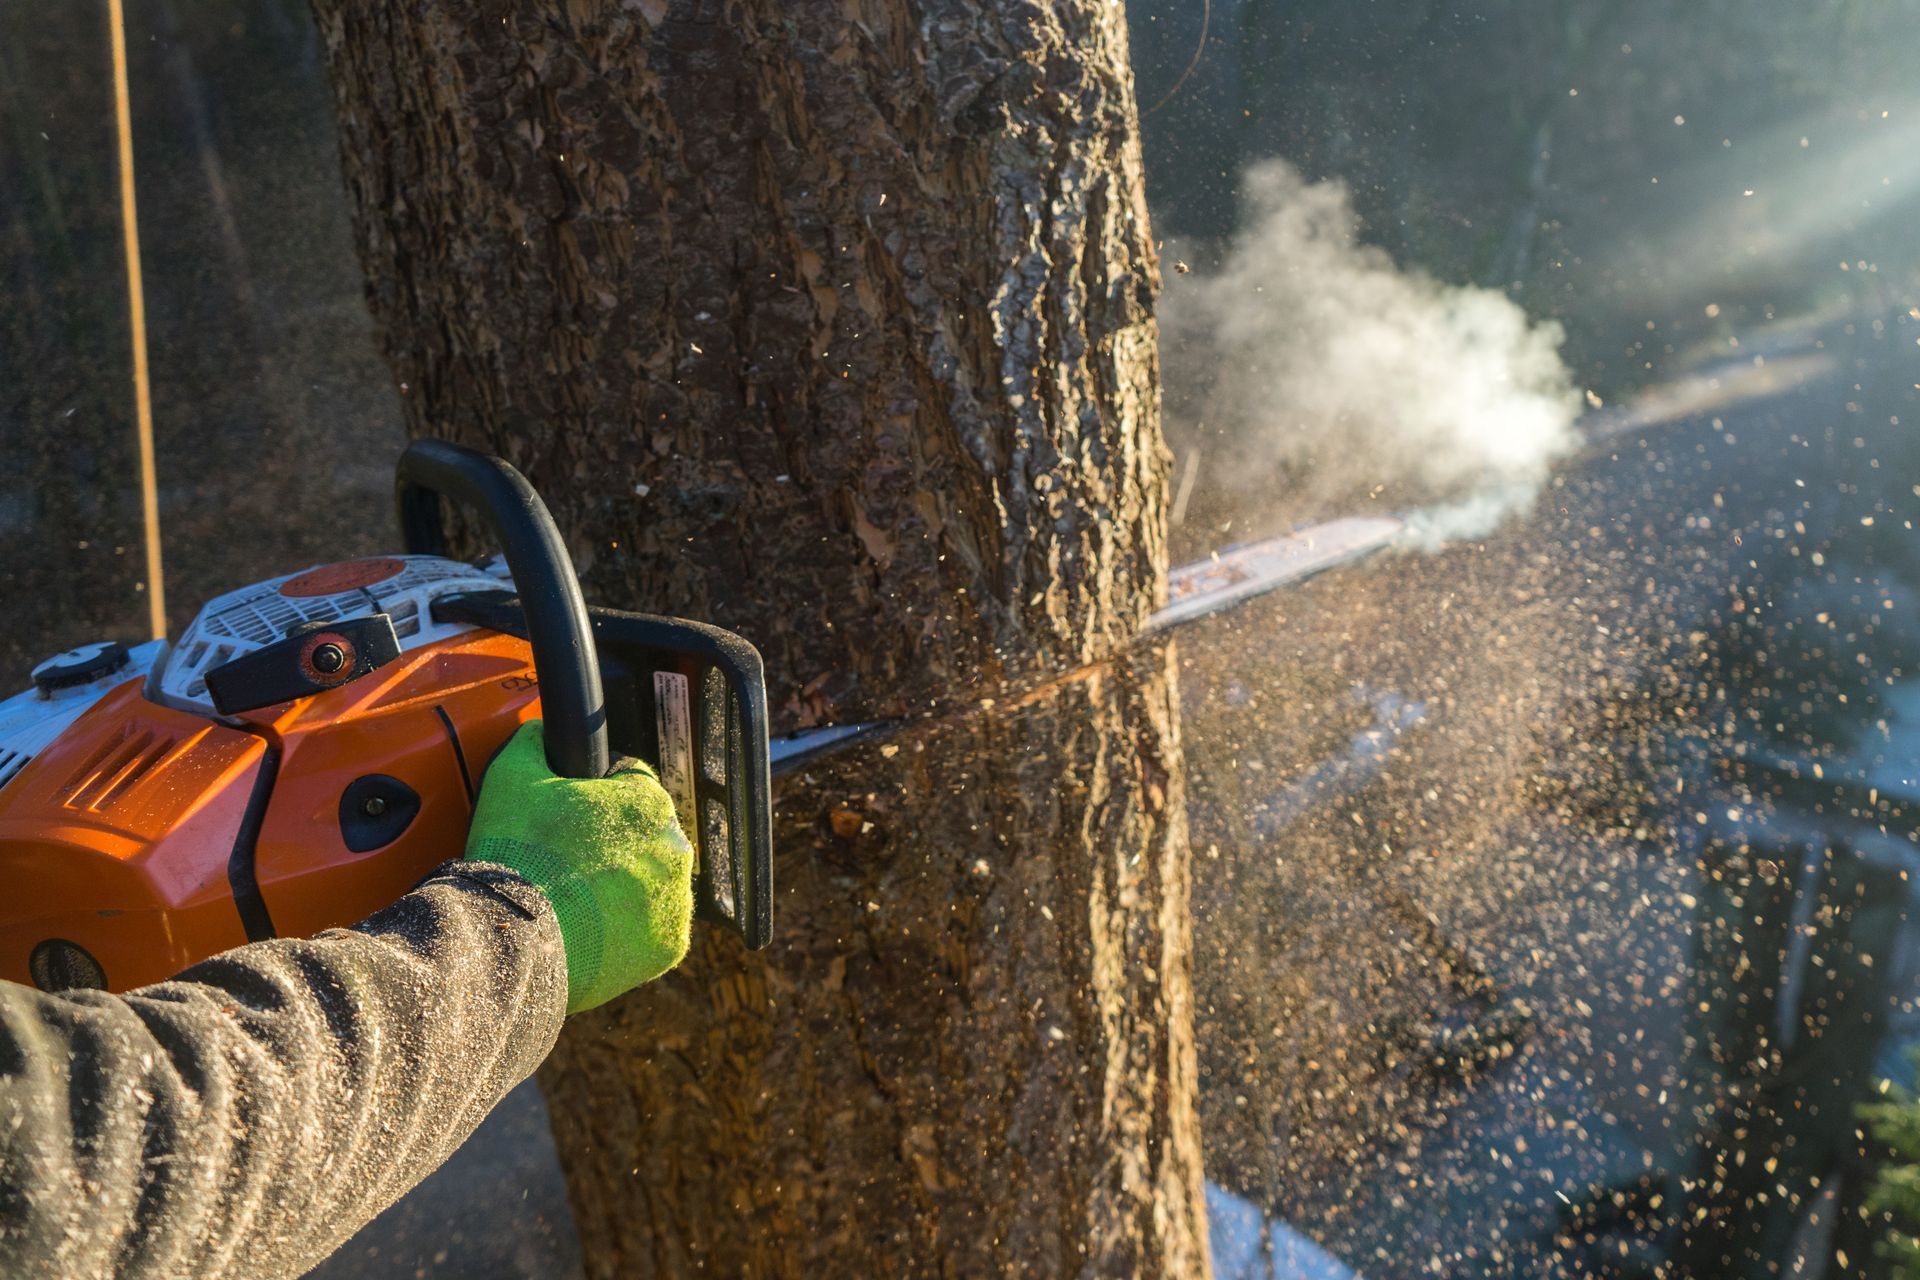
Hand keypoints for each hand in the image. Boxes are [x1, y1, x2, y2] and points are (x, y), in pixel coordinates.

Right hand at [465, 720, 693, 1013]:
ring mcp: (677, 898)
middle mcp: (676, 845)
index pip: (630, 786)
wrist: (513, 936)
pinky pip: (653, 930)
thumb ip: (534, 741)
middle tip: (568, 864)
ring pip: (652, 884)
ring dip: (624, 888)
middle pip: (644, 837)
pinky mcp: (670, 944)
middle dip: (613, 845)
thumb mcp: (513, 775)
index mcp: (648, 799)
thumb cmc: (516, 854)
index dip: (596, 799)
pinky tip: (594, 928)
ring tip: (577, 899)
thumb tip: (541, 731)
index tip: (572, 822)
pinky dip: (630, 931)